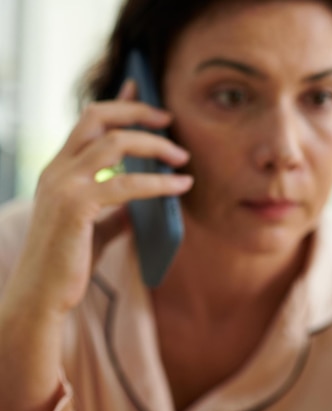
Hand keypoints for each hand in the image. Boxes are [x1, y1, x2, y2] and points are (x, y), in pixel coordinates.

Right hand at [10, 80, 192, 316]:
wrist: (41, 297)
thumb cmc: (67, 263)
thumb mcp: (95, 228)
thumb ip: (115, 211)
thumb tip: (140, 206)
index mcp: (59, 169)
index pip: (88, 121)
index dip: (118, 102)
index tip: (143, 88)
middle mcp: (56, 169)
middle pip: (98, 116)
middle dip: (138, 112)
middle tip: (170, 120)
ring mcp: (63, 184)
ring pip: (116, 143)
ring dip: (155, 145)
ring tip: (183, 157)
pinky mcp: (76, 205)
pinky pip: (127, 183)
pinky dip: (160, 181)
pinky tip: (182, 185)